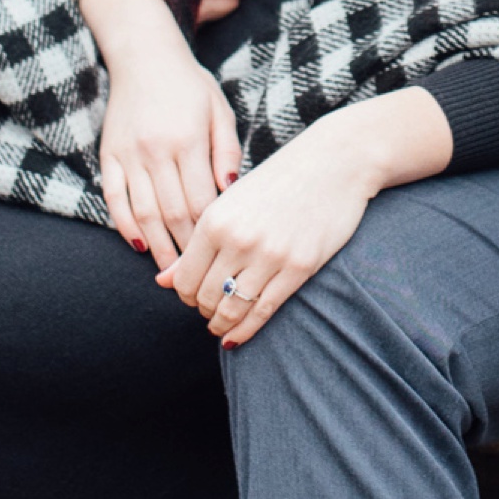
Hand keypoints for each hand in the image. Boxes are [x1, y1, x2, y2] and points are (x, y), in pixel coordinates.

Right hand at [91, 13, 240, 268]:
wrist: (143, 55)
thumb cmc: (190, 86)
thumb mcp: (219, 111)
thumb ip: (226, 152)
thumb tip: (231, 192)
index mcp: (188, 140)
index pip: (201, 201)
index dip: (210, 234)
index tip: (222, 255)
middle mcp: (156, 150)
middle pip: (172, 213)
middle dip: (187, 249)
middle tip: (199, 277)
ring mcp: (128, 154)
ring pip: (142, 212)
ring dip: (157, 247)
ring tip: (169, 273)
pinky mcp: (108, 155)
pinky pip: (114, 198)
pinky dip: (124, 225)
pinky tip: (139, 244)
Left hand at [162, 90, 450, 345]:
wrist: (334, 162)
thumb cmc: (280, 181)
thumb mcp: (232, 203)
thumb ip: (198, 243)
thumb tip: (163, 281)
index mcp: (215, 220)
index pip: (184, 278)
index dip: (185, 295)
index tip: (193, 297)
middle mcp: (238, 239)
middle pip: (205, 297)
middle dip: (203, 310)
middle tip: (210, 311)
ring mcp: (269, 255)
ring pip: (232, 308)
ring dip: (222, 324)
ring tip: (222, 326)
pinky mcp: (299, 267)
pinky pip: (263, 310)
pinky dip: (246, 330)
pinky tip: (237, 336)